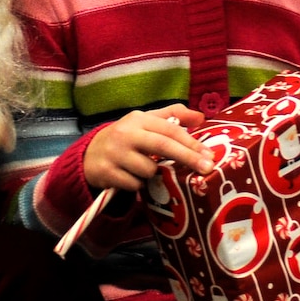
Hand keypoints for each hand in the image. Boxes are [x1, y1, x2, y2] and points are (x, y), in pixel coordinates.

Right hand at [82, 107, 212, 194]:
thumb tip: (201, 117)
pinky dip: (137, 184)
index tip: (209, 154)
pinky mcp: (106, 172)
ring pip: (149, 170)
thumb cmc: (127, 138)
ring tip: (143, 168)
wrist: (90, 154)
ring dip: (152, 174)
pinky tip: (130, 177)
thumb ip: (174, 116)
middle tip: (207, 168)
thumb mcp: (146, 122)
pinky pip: (135, 184)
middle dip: (188, 157)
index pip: (170, 129)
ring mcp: (114, 153)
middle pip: (163, 145)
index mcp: (139, 119)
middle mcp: (126, 133)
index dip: (191, 142)